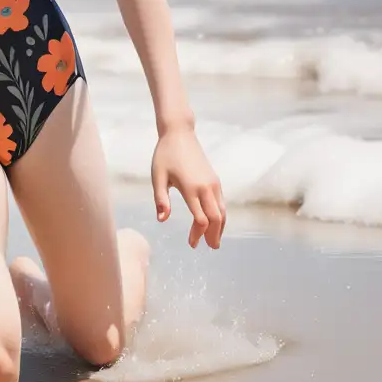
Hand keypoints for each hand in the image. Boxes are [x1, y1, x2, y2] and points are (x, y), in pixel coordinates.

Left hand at [151, 128, 224, 248]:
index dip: (197, 234)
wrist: (180, 134)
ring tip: (215, 240)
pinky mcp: (215, 179)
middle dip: (214, 235)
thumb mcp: (158, 176)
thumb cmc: (165, 155)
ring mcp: (213, 183)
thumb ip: (161, 199)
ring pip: (222, 211)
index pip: (200, 219)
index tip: (192, 244)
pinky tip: (215, 222)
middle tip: (210, 248)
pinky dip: (220, 216)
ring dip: (220, 227)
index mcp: (191, 188)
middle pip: (216, 218)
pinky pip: (221, 202)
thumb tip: (162, 220)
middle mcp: (206, 187)